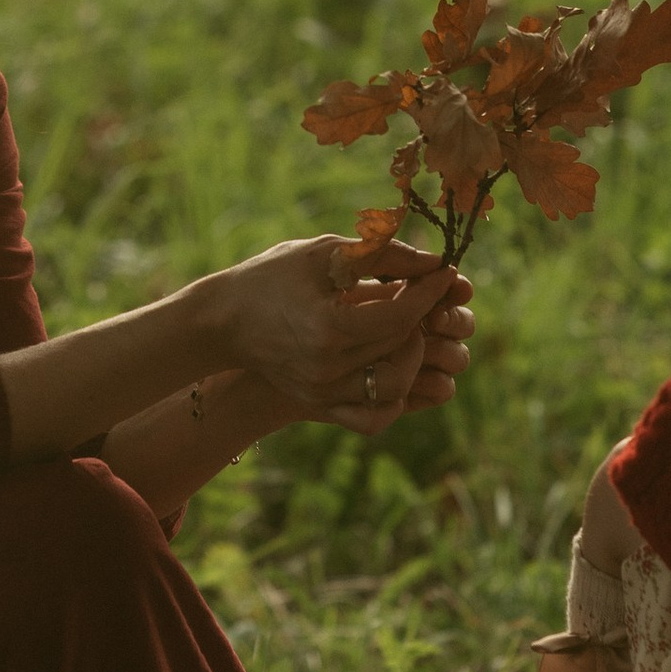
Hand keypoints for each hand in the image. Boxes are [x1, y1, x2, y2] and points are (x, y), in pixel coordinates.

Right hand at [205, 237, 460, 422]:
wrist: (224, 320)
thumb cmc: (273, 276)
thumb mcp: (325, 254)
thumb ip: (384, 256)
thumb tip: (436, 263)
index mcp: (327, 328)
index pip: (400, 316)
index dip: (430, 292)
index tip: (446, 272)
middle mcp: (327, 369)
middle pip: (402, 351)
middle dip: (427, 319)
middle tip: (428, 295)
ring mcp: (323, 394)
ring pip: (396, 389)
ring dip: (414, 358)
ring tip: (409, 328)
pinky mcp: (320, 406)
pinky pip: (374, 418)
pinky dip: (396, 397)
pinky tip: (396, 365)